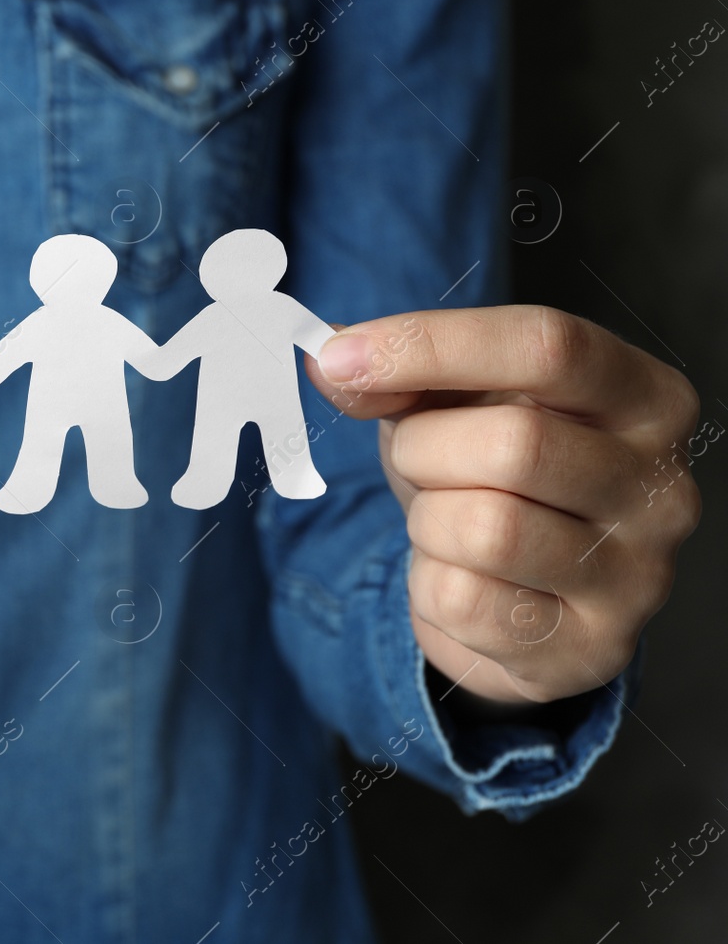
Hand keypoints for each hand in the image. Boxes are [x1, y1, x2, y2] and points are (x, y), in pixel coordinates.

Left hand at [307, 306, 701, 704]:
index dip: (433, 345)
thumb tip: (333, 362)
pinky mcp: (591, 649)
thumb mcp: (449, 406)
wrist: (519, 596)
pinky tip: (457, 578)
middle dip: (426, 450)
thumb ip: (398, 376)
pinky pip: (464, 603)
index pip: (547, 347)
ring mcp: (637, 576)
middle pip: (515, 443)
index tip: (339, 356)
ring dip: (429, 522)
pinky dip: (429, 586)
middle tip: (418, 461)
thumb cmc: (492, 476)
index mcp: (645, 398)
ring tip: (445, 522)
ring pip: (485, 530)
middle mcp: (662, 486)